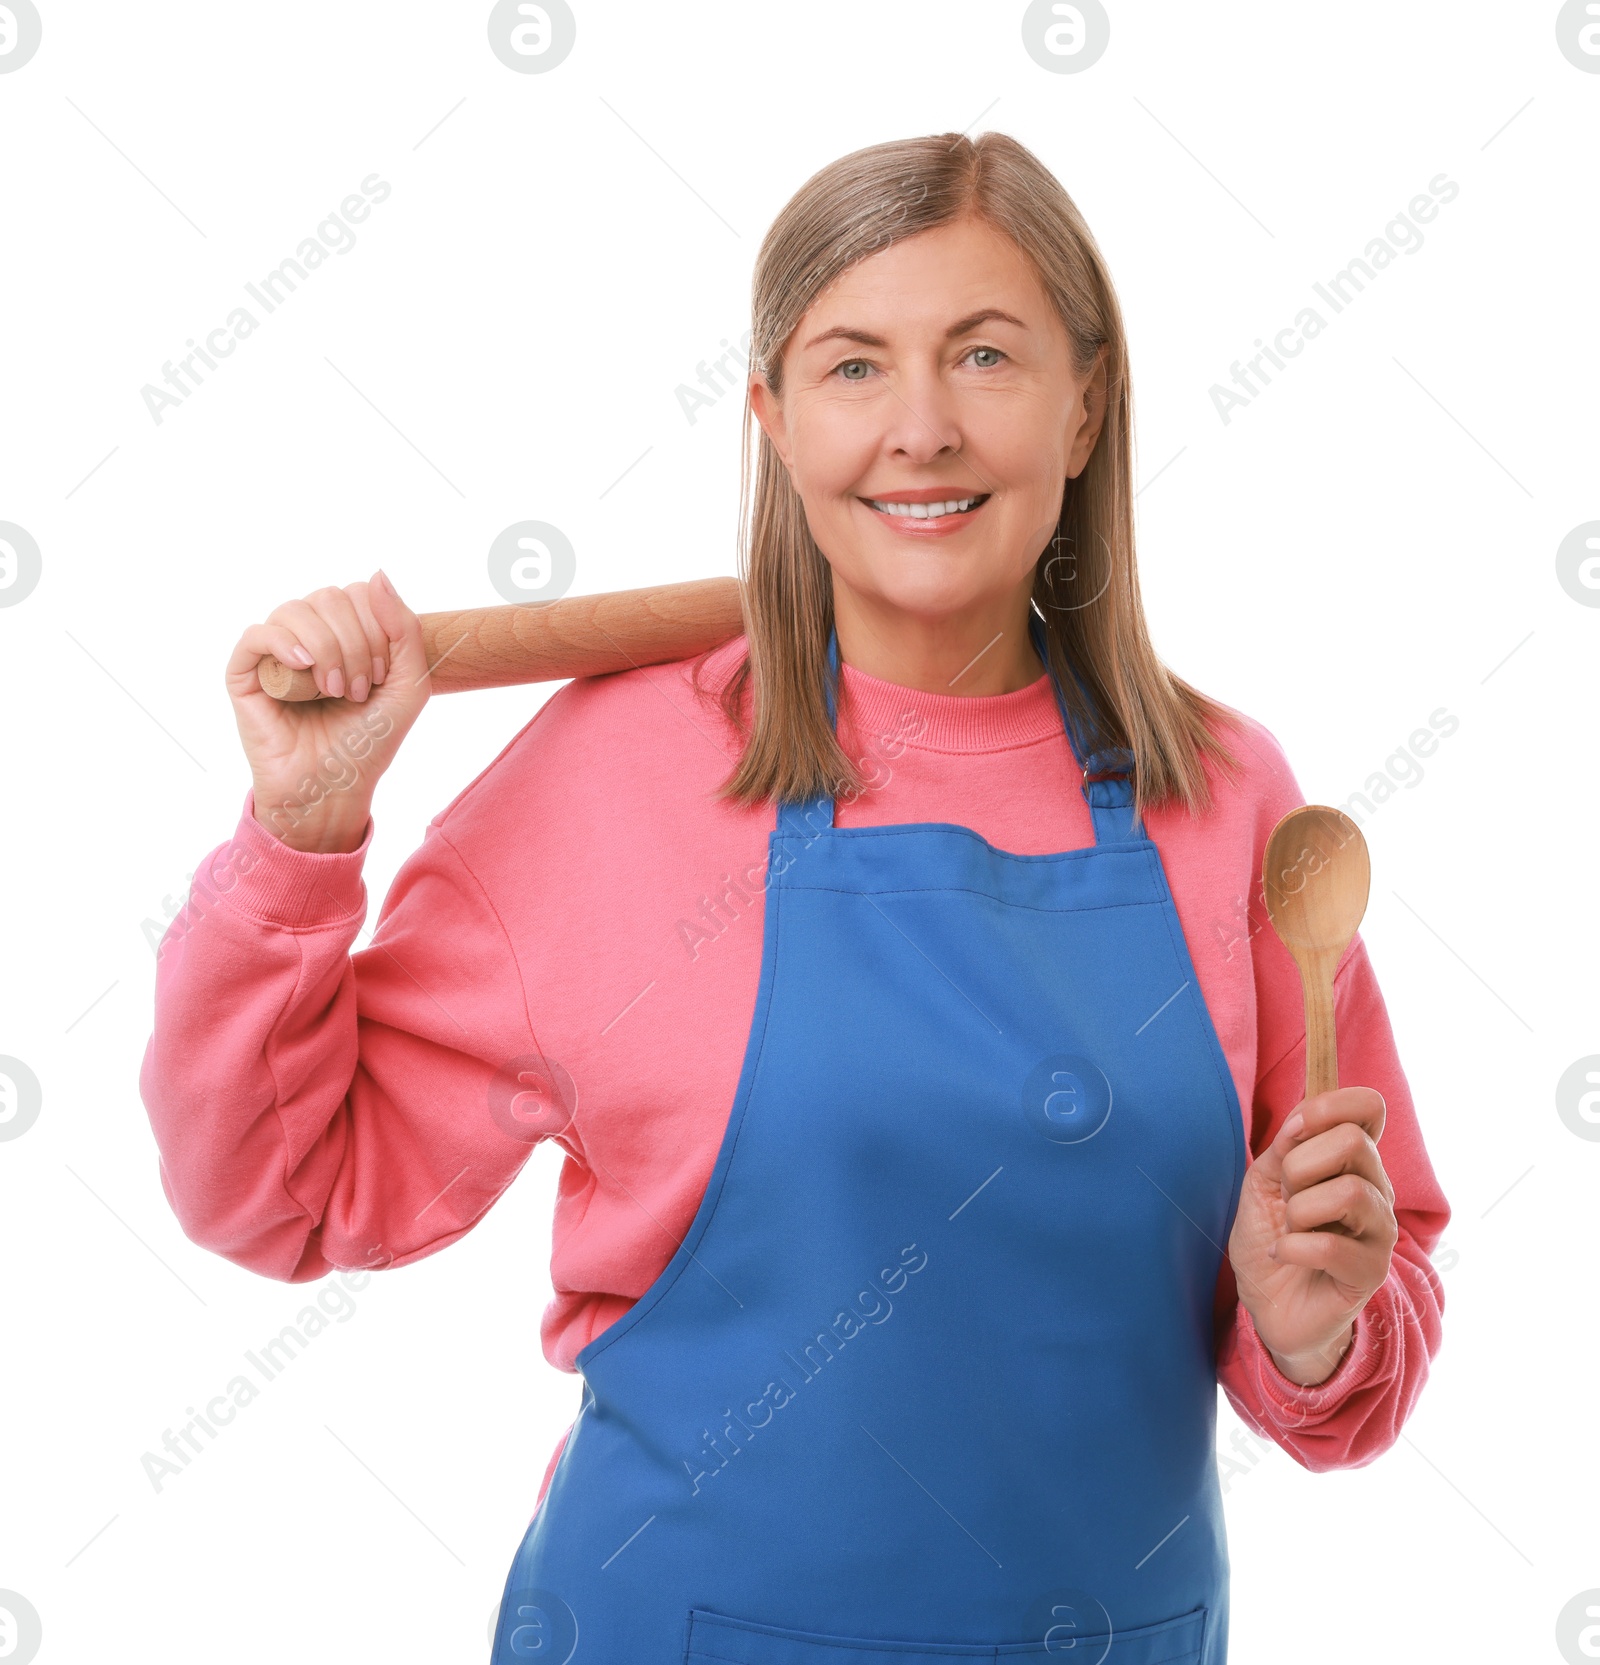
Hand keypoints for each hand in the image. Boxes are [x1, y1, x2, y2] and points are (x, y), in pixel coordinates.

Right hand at [226, 570, 430, 852]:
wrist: (335, 786)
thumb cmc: (370, 740)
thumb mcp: (408, 684)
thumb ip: (404, 629)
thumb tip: (376, 573)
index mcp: (344, 632)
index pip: (358, 593)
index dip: (377, 628)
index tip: (381, 676)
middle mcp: (308, 635)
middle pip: (330, 597)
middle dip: (355, 643)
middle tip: (358, 690)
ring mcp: (276, 652)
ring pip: (296, 610)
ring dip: (326, 649)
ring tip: (333, 691)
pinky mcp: (246, 672)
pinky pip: (257, 634)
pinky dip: (283, 643)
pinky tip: (303, 667)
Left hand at [1227, 1086, 1398, 1385]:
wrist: (1270, 1305)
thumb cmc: (1271, 1236)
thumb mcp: (1264, 1182)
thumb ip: (1284, 1147)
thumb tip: (1302, 1118)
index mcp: (1353, 1161)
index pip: (1370, 1107)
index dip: (1330, 1105)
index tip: (1295, 1130)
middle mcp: (1375, 1190)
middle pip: (1354, 1142)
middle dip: (1300, 1166)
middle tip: (1287, 1197)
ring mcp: (1379, 1232)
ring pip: (1349, 1192)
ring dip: (1300, 1210)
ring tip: (1291, 1229)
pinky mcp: (1370, 1273)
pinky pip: (1332, 1246)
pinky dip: (1292, 1248)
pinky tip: (1285, 1255)